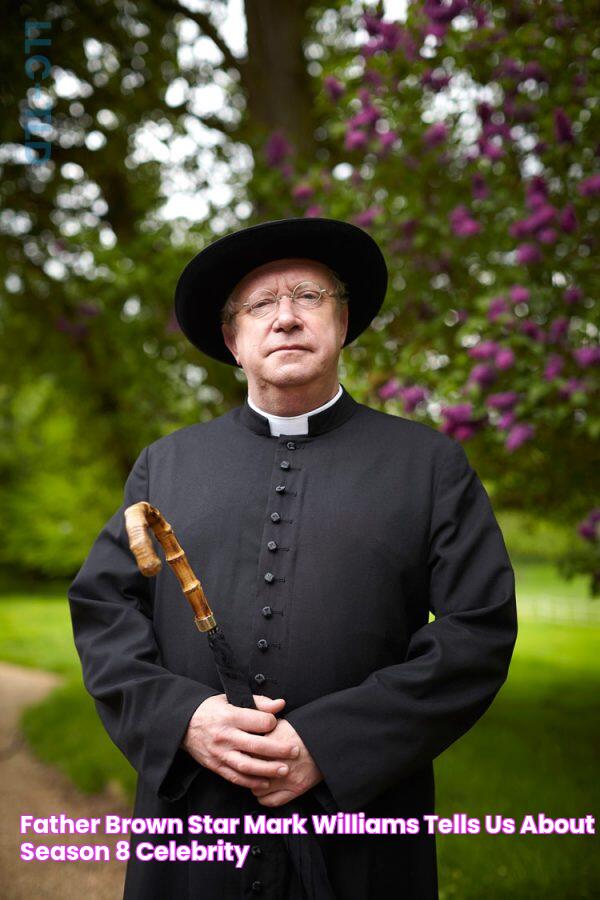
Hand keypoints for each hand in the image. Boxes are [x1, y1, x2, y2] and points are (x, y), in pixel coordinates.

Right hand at [181, 694, 299, 790]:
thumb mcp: (231, 699)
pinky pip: (236, 777)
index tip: (277, 724)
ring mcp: (220, 753)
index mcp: (230, 716)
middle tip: (295, 752)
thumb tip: (281, 704)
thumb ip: (258, 703)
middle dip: (279, 750)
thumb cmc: (211, 710)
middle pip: (257, 746)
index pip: (259, 722)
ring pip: (247, 766)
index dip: (272, 723)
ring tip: (284, 770)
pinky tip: (265, 782)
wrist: (183, 724)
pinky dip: (252, 782)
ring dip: (268, 770)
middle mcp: (225, 736)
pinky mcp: (216, 766)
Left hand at [251, 718, 322, 806]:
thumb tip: (249, 731)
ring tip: (259, 778)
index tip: (244, 755)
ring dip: (256, 784)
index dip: (243, 756)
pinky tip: (266, 790)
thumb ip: (264, 727)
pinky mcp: (296, 789)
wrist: (327, 740)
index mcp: (270, 745)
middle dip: (248, 770)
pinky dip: (265, 797)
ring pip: (256, 789)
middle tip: (249, 767)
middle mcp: (276, 763)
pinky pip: (271, 801)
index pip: (246, 756)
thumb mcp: (281, 723)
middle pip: (249, 773)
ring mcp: (286, 778)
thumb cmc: (305, 730)